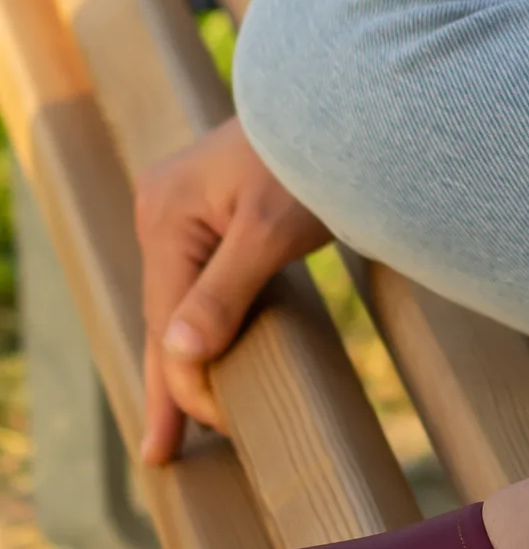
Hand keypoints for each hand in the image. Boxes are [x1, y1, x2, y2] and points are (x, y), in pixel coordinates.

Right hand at [134, 118, 329, 464]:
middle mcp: (165, 210)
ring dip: (187, 355)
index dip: (187, 383)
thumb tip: (180, 354)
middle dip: (172, 382)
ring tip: (184, 418)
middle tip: (161, 452)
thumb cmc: (317, 156)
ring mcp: (188, 207)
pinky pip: (205, 277)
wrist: (347, 96)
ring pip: (184, 297)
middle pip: (167, 313)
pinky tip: (207, 350)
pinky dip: (206, 319)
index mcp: (167, 216)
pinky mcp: (219, 207)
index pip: (170, 321)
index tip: (207, 432)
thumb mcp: (274, 227)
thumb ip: (227, 290)